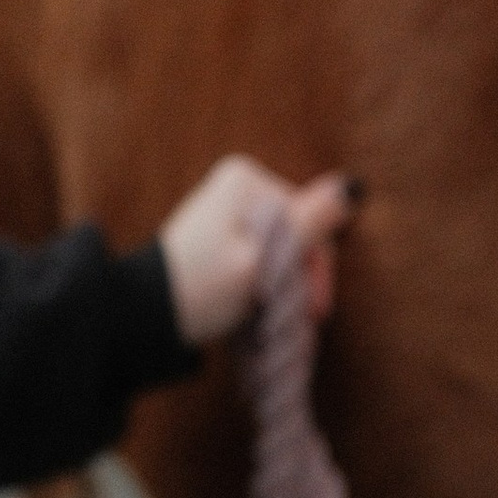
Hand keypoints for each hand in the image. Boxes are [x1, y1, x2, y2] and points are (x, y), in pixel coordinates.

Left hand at [157, 157, 357, 346]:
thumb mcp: (261, 259)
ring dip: (283, 282)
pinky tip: (255, 304)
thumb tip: (353, 186)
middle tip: (299, 316)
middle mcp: (237, 186)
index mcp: (246, 180)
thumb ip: (309, 223)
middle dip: (300, 275)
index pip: (308, 218)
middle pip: (295, 231)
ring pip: (280, 246)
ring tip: (273, 315)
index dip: (316, 266)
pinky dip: (262, 280)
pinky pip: (258, 253)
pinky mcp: (217, 234)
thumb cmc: (203, 287)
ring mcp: (225, 209)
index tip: (312, 307)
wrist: (144, 317)